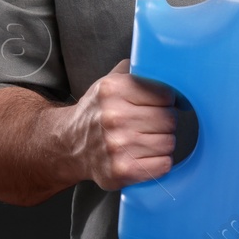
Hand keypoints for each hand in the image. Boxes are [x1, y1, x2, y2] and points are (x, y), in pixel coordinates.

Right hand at [59, 59, 176, 190]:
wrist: (70, 145)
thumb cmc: (97, 112)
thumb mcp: (110, 81)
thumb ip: (136, 70)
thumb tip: (167, 67)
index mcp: (113, 90)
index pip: (165, 94)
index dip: (166, 100)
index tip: (158, 104)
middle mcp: (114, 117)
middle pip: (169, 120)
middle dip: (164, 122)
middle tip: (149, 124)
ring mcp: (117, 146)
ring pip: (169, 143)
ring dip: (162, 142)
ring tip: (145, 139)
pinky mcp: (122, 171)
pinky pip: (163, 165)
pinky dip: (160, 162)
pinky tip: (145, 155)